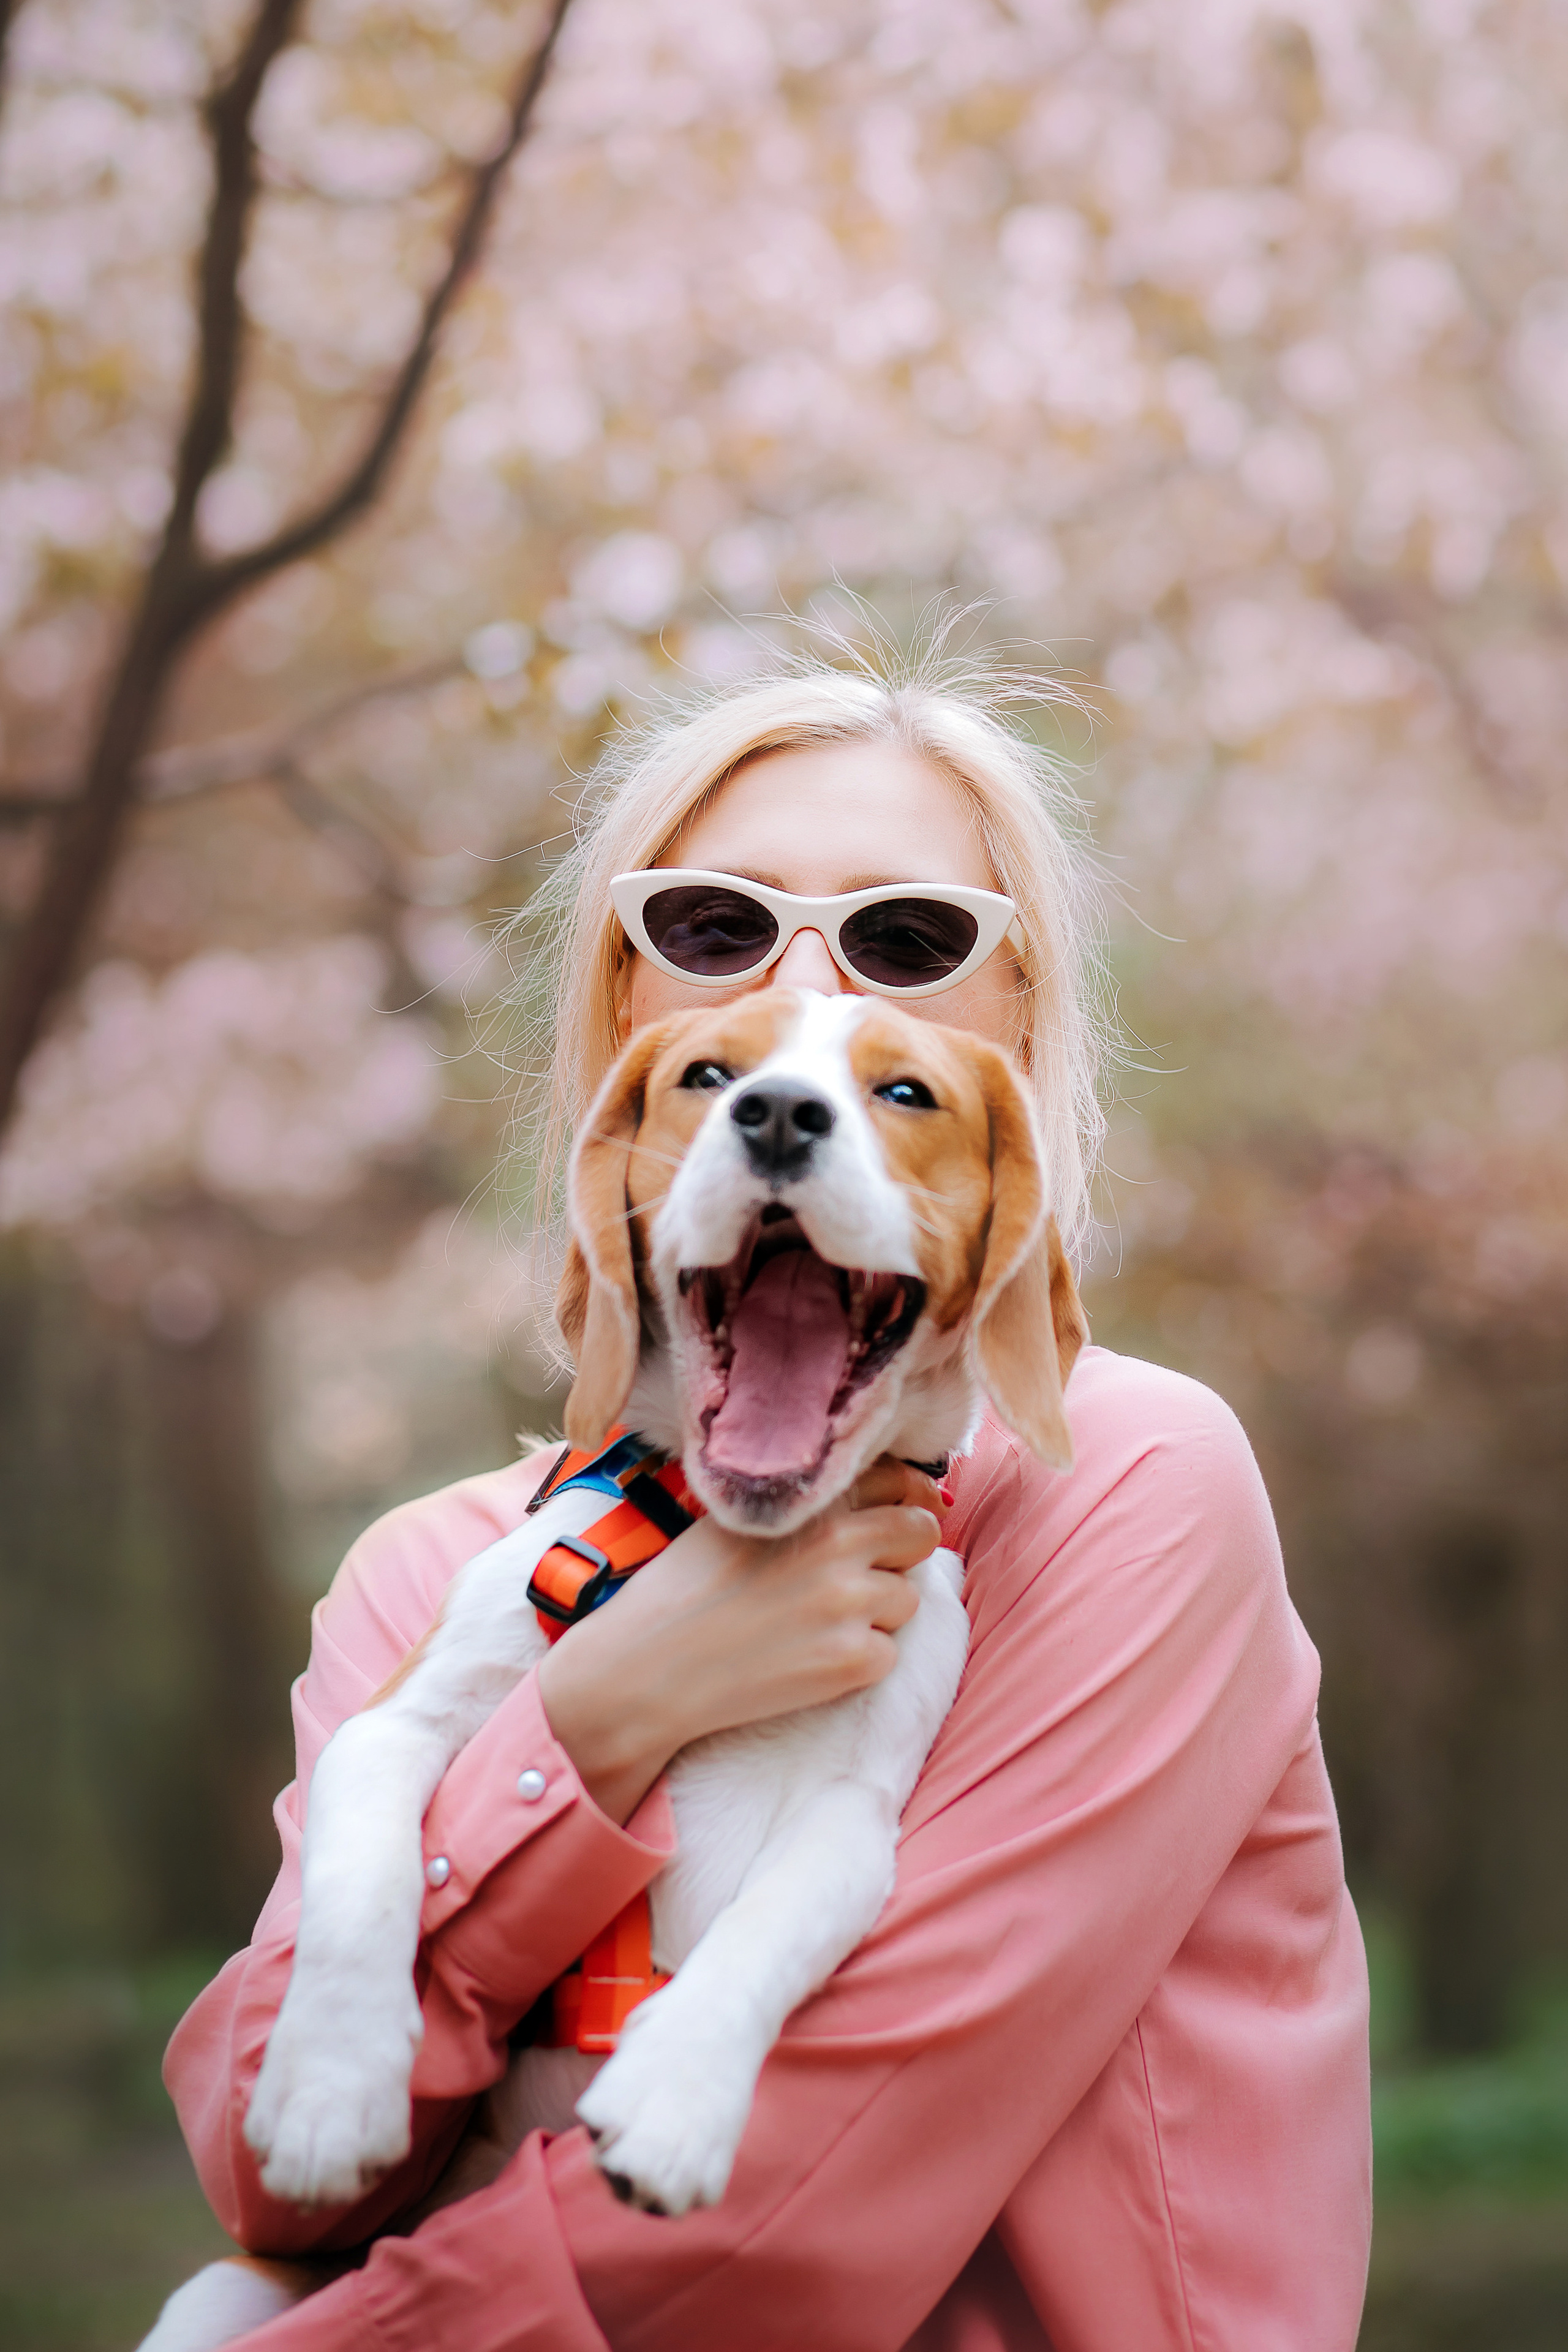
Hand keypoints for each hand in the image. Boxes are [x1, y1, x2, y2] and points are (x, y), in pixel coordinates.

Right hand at [536, 1459, 946, 1825]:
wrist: (648, 1666)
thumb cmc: (681, 1590)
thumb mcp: (737, 1520)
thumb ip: (801, 1506)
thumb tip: (866, 1499)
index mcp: (808, 1501)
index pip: (895, 1477)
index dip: (909, 1494)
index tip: (910, 1508)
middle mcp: (838, 1543)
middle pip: (920, 1532)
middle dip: (905, 1550)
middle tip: (871, 1571)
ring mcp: (850, 1603)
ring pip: (907, 1598)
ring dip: (878, 1611)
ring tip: (819, 1623)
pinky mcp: (853, 1660)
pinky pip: (888, 1653)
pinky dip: (860, 1660)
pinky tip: (810, 1658)